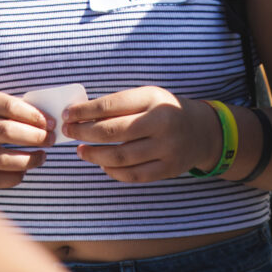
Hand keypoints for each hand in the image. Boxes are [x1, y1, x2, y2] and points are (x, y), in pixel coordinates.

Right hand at [0, 88, 51, 189]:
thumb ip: (18, 110)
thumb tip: (48, 123)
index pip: (8, 106)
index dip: (33, 115)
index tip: (50, 123)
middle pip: (4, 132)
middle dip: (33, 137)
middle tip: (50, 140)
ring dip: (26, 160)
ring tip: (42, 157)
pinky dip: (12, 178)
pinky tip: (23, 172)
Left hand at [66, 87, 218, 182]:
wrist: (203, 131)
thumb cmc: (165, 111)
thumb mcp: (148, 97)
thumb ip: (119, 105)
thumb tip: (80, 116)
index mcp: (153, 98)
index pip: (110, 105)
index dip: (84, 111)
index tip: (67, 115)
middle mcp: (161, 122)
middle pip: (112, 131)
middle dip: (83, 132)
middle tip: (69, 133)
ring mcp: (167, 148)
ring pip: (119, 156)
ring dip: (94, 155)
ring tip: (81, 151)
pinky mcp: (169, 168)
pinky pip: (133, 175)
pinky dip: (112, 171)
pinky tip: (102, 164)